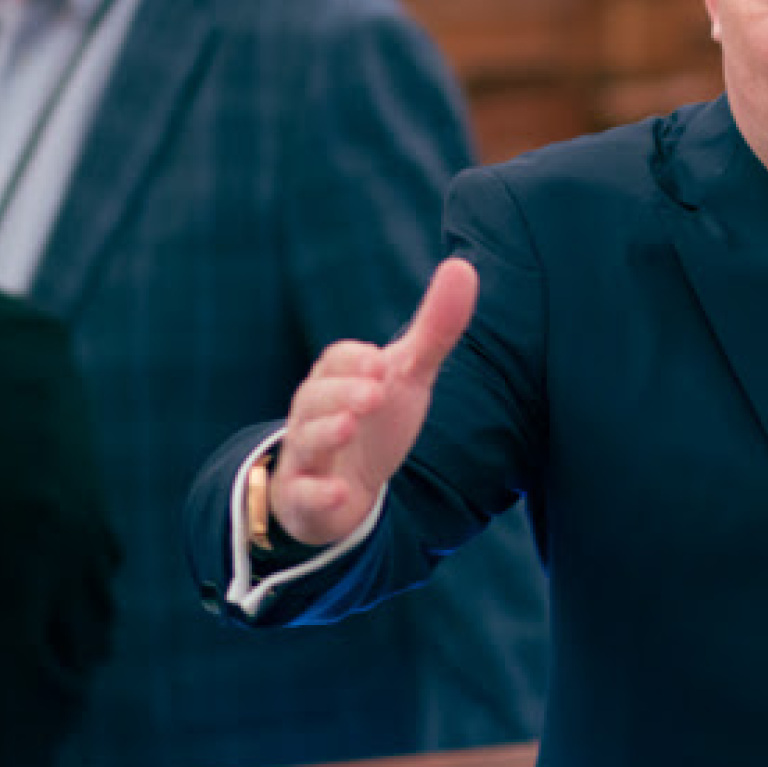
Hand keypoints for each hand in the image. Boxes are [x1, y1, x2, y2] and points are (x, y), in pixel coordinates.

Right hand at [269, 257, 477, 546]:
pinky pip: (304, 497)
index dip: (354, 360)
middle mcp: (314, 414)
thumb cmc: (377, 418)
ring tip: (350, 426)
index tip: (381, 362)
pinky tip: (341, 494)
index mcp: (336, 380)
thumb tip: (463, 266)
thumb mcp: (407, 374)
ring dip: (326, 432)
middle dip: (342, 393)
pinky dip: (319, 495)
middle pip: (314, 398)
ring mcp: (307, 457)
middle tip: (374, 394)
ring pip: (305, 441)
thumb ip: (435, 327)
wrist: (347, 485)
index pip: (335, 361)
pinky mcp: (306, 499)